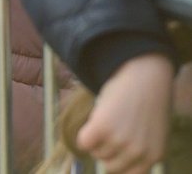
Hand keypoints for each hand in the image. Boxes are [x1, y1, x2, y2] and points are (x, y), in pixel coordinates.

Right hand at [77, 53, 173, 173]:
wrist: (144, 74)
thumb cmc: (147, 100)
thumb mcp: (151, 132)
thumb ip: (140, 149)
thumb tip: (114, 161)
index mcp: (153, 156)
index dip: (118, 162)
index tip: (112, 153)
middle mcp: (138, 152)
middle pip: (110, 166)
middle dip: (106, 151)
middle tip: (108, 132)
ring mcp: (120, 140)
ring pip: (97, 152)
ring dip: (96, 139)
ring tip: (105, 119)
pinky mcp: (102, 127)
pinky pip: (84, 142)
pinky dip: (84, 134)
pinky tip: (93, 120)